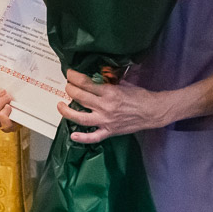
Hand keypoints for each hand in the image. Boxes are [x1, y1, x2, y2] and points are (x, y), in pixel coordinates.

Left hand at [58, 69, 172, 143]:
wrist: (153, 111)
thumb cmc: (140, 96)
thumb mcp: (124, 83)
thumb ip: (109, 80)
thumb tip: (97, 74)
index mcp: (110, 92)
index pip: (86, 83)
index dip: (74, 77)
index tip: (69, 74)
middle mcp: (105, 106)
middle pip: (80, 97)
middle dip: (70, 89)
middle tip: (67, 86)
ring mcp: (106, 121)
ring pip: (81, 118)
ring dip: (67, 111)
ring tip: (60, 105)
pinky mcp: (110, 132)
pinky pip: (94, 137)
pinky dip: (83, 138)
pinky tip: (73, 136)